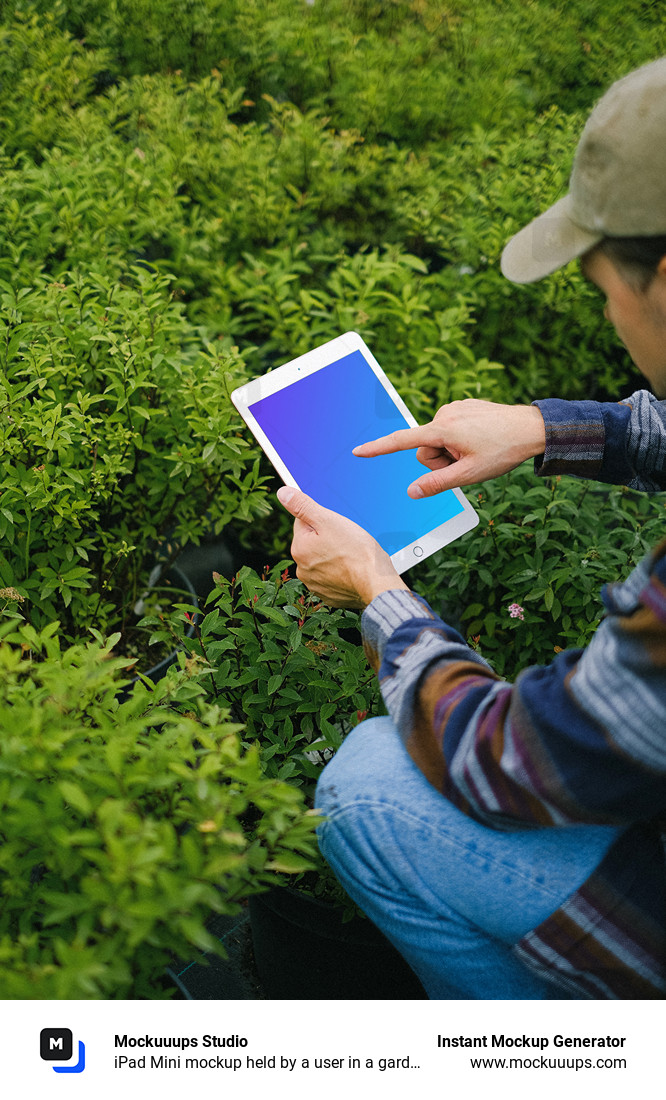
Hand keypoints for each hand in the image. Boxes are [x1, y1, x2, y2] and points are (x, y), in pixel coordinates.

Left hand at [276, 486, 409, 608]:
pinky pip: (332, 578)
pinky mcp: (329, 595)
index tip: (337, 528)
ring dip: (333, 556)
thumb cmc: (356, 550)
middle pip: (312, 544)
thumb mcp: (328, 520)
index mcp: (299, 549)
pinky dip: (340, 573)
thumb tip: (283, 494)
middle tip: (347, 541)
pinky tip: (352, 570)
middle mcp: (302, 569)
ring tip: (351, 556)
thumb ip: (303, 506)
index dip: (322, 521)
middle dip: (327, 539)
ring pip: (322, 561)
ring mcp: (315, 585)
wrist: (376, 584)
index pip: (304, 523)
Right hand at [353, 399, 545, 497]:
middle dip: (441, 461)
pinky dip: (461, 440)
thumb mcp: (470, 475)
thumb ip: (438, 484)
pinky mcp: (464, 407)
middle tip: (467, 462)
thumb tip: (412, 491)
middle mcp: (444, 414)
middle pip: (425, 449)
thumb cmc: (503, 451)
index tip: (357, 451)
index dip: (378, 448)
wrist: (532, 428)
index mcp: (442, 429)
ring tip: (478, 450)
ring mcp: (455, 408)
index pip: (402, 441)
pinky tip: (481, 439)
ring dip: (452, 451)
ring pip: (438, 441)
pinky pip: (451, 430)